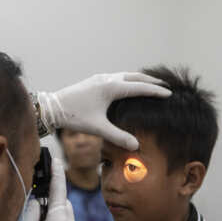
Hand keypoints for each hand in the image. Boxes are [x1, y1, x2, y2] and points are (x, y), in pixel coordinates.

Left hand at [38, 72, 169, 149]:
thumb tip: (136, 146)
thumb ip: (118, 136)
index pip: (140, 87)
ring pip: (125, 75)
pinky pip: (116, 77)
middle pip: (135, 76)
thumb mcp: (98, 128)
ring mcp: (100, 78)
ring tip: (150, 84)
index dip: (156, 91)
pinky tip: (127, 86)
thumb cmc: (74, 117)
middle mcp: (107, 79)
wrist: (52, 108)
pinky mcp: (94, 81)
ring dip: (139, 78)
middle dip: (151, 81)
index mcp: (111, 87)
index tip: (170, 93)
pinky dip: (127, 79)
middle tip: (165, 86)